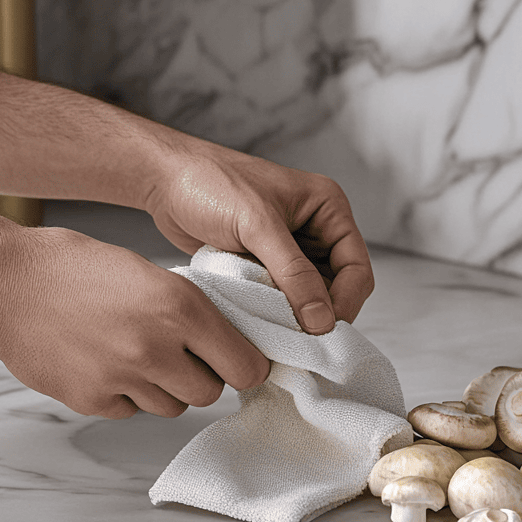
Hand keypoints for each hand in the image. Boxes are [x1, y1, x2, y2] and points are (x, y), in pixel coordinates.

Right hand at [0, 224, 269, 418]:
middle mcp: (156, 346)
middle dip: (200, 378)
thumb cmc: (73, 268)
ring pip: (170, 407)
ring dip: (161, 387)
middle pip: (209, 393)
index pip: (246, 366)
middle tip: (178, 355)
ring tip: (132, 352)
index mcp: (180, 306)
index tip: (235, 361)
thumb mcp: (147, 272)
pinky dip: (123, 394)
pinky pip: (129, 411)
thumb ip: (188, 310)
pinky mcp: (91, 399)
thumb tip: (226, 344)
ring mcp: (122, 377)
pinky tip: (101, 361)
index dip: (243, 365)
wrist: (2, 282)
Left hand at [143, 131, 374, 333]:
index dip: (344, 303)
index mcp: (328, 209)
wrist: (163, 180)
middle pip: (338, 289)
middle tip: (298, 341)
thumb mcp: (257, 225)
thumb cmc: (210, 184)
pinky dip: (274, 314)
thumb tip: (322, 321)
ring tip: (276, 333)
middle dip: (321, 315)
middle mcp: (316, 230)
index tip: (320, 330)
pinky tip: (260, 324)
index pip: (357, 270)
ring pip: (309, 299)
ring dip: (296, 317)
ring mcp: (290, 251)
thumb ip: (293, 273)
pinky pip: (282, 299)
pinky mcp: (265, 266)